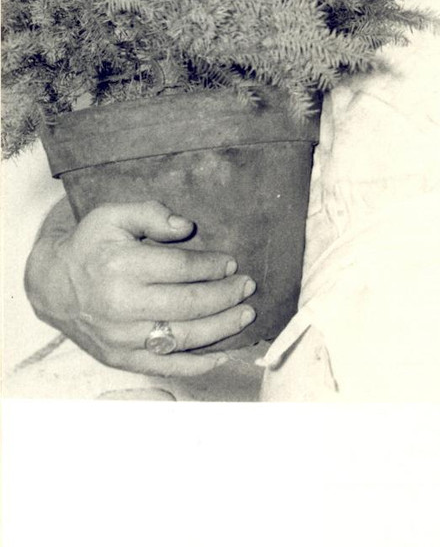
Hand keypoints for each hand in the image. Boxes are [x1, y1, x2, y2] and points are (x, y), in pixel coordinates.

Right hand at [25, 198, 256, 376]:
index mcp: (122, 266)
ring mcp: (120, 337)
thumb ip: (152, 214)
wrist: (51, 285)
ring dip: (220, 328)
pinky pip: (163, 366)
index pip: (181, 268)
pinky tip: (221, 355)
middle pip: (188, 304)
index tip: (232, 262)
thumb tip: (186, 227)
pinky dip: (195, 365)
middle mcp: (121, 306)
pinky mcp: (119, 358)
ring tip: (245, 315)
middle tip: (248, 287)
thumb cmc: (90, 245)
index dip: (212, 265)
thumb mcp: (114, 215)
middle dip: (225, 295)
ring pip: (182, 337)